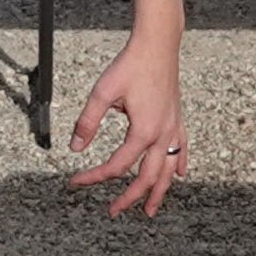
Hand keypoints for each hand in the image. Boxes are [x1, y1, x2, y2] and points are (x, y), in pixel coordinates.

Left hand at [66, 26, 184, 216]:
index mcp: (143, 131)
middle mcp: (162, 135)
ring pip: (168, 170)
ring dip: (159, 192)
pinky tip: (180, 174)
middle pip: (146, 178)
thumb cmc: (130, 65)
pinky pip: (180, 149)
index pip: (116, 166)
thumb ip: (87, 122)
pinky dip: (179, 164)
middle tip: (113, 211)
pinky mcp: (177, 118)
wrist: (158, 44)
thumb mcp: (102, 92)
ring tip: (150, 210)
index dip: (94, 177)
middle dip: (129, 198)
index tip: (75, 182)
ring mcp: (173, 128)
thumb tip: (75, 147)